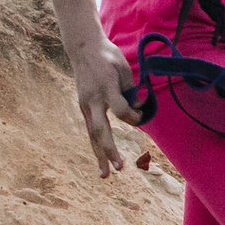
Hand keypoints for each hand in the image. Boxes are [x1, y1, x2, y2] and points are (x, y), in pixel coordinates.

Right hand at [68, 35, 135, 176]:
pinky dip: (96, 145)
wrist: (83, 48)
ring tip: (105, 175)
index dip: (133, 116)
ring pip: (92, 135)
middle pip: (100, 130)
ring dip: (100, 155)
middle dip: (109, 150)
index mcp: (105, 87)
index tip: (141, 114)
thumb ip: (129, 89)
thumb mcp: (123, 67)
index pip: (120, 109)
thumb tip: (137, 109)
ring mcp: (85, 105)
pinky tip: (101, 159)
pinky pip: (90, 130)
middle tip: (119, 167)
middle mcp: (93, 99)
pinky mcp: (84, 107)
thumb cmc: (108, 56)